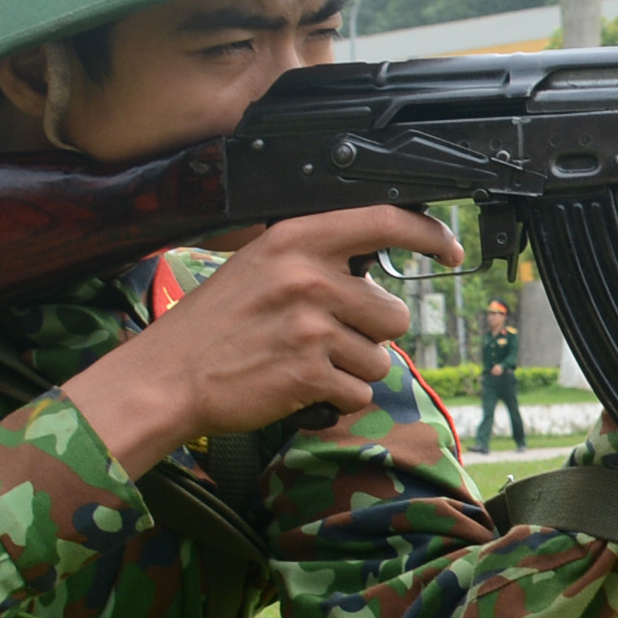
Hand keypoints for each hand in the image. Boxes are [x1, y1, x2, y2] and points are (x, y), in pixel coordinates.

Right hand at [65, 203, 457, 475]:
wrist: (168, 376)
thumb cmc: (213, 324)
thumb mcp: (259, 265)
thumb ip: (314, 257)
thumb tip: (374, 265)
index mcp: (295, 240)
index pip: (383, 220)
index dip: (428, 234)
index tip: (448, 247)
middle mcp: (308, 278)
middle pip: (394, 313)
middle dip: (371, 334)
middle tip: (324, 337)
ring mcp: (311, 327)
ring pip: (381, 358)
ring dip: (353, 368)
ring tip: (305, 360)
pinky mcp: (310, 374)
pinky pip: (359, 392)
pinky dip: (337, 397)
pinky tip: (300, 384)